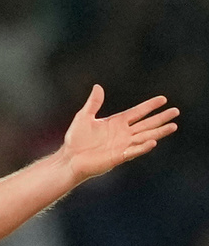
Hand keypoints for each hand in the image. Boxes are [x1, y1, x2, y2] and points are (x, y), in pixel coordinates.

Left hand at [62, 84, 179, 180]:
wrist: (69, 158)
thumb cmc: (75, 139)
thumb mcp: (83, 117)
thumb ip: (93, 103)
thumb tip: (98, 87)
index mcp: (116, 122)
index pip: (137, 112)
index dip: (150, 106)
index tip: (163, 99)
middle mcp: (122, 133)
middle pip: (146, 124)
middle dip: (161, 118)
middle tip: (176, 111)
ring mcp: (122, 145)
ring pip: (145, 137)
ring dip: (159, 132)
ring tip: (174, 126)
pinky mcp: (118, 157)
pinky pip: (133, 151)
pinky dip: (143, 147)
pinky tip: (153, 142)